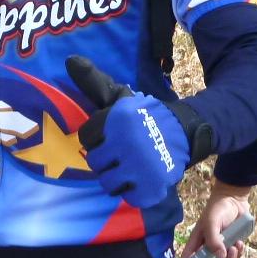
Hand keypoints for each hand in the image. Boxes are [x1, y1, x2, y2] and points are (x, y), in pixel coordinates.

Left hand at [68, 56, 213, 208]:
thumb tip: (70, 59)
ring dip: (117, 178)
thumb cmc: (145, 116)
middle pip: (95, 163)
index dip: (96, 138)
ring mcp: (141, 167)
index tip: (110, 136)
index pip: (86, 138)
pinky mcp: (153, 186)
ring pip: (108, 183)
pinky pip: (130, 197)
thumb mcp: (120, 98)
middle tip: (119, 154)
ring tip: (128, 168)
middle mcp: (127, 143)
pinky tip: (141, 179)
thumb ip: (93, 82)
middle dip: (105, 159)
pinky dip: (135, 192)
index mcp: (117, 120)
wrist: (186, 131)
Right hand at [179, 184, 253, 257]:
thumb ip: (213, 239)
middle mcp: (207, 249)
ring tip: (235, 246)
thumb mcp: (212, 222)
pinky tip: (240, 242)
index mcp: (197, 243)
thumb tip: (220, 257)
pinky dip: (238, 253)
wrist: (235, 200)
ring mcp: (221, 249)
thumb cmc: (218, 209)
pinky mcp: (232, 247)